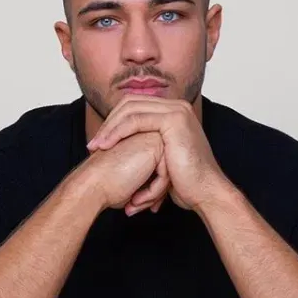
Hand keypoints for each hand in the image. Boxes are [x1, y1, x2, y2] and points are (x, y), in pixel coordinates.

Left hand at [87, 95, 225, 212]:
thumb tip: (125, 150)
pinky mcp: (174, 119)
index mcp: (174, 112)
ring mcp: (177, 110)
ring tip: (96, 147)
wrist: (204, 192)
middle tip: (93, 145)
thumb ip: (147, 148)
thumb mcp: (161, 160)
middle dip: (109, 123)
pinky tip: (107, 145)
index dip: (114, 122)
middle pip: (130, 104)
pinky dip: (118, 131)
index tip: (99, 142)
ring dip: (109, 128)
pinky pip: (136, 120)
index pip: (135, 107)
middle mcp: (177, 107)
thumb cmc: (185, 183)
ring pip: (130, 110)